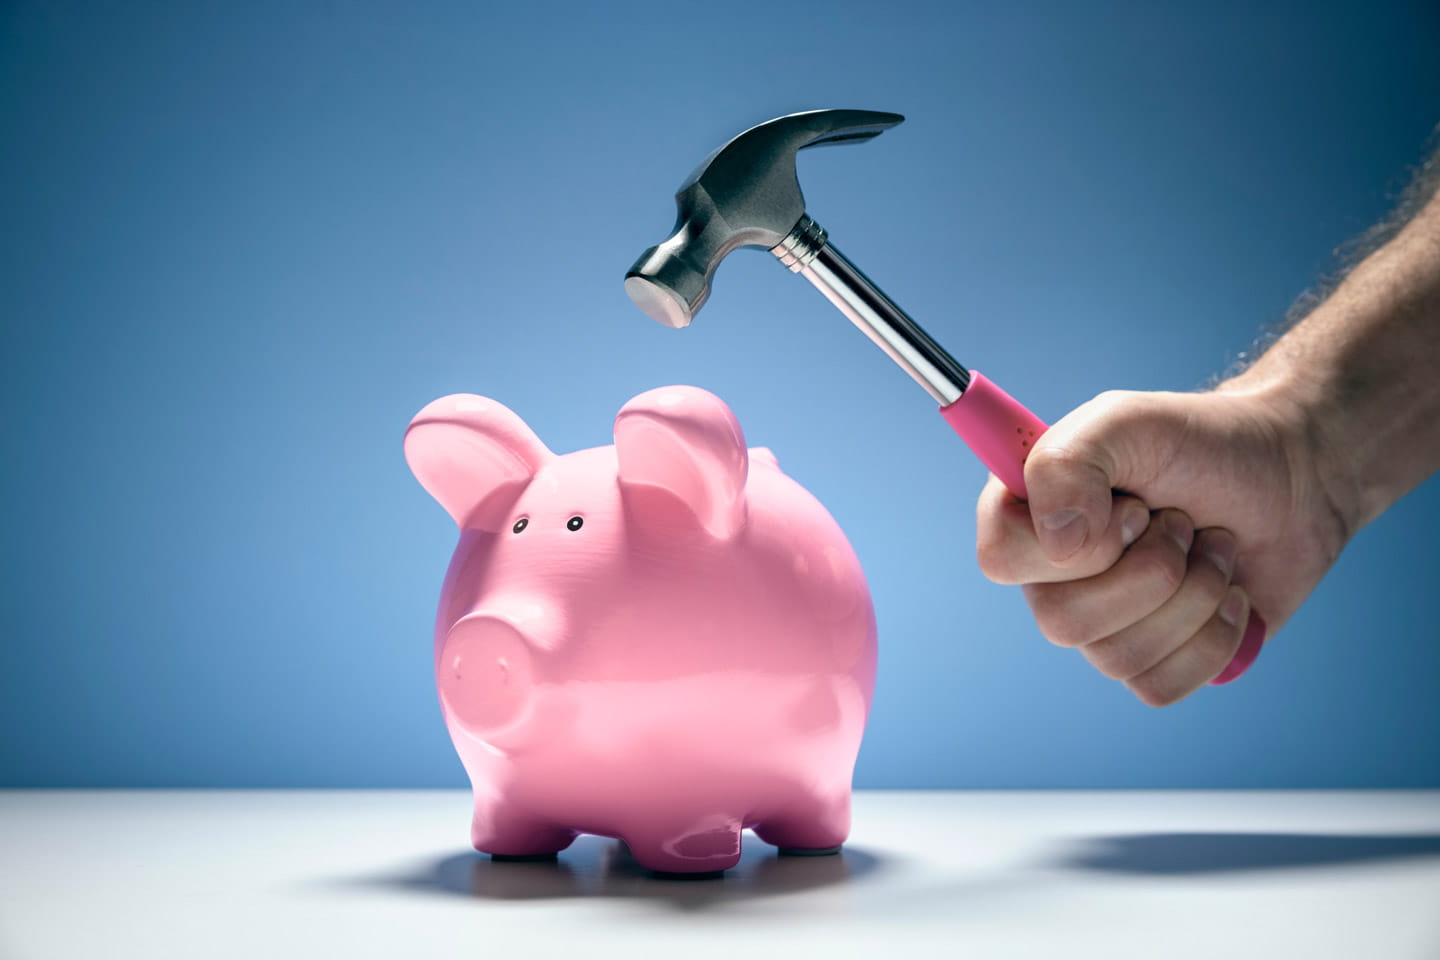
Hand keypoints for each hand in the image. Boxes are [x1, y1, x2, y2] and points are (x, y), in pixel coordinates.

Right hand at [975, 385, 1349, 705]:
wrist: (1292, 477)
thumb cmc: (1203, 443)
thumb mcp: (1127, 420)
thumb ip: (1065, 463)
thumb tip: (1059, 548)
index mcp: (1029, 514)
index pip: (1001, 559)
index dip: (1074, 544)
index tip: (1131, 505)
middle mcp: (1053, 576)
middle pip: (1060, 622)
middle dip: (1151, 570)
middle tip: (1182, 522)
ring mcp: (1101, 625)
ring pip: (1115, 659)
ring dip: (1191, 596)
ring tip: (1213, 548)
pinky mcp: (1153, 661)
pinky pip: (1158, 686)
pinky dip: (1212, 638)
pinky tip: (1228, 595)